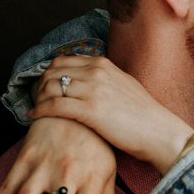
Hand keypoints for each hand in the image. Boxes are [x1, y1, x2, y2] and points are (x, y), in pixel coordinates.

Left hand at [28, 54, 193, 173]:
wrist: (160, 133)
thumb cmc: (143, 115)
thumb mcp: (123, 84)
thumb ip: (103, 78)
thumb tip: (85, 77)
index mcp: (103, 64)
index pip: (63, 60)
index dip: (48, 73)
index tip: (43, 87)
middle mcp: (96, 71)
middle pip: (52, 71)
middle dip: (39, 85)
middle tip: (34, 99)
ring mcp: (93, 89)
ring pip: (50, 87)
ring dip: (37, 98)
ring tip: (34, 109)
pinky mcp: (90, 110)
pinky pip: (54, 105)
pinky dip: (39, 111)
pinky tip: (33, 117)